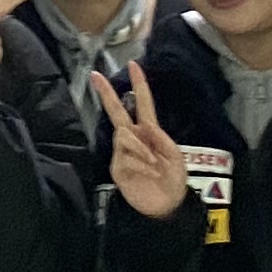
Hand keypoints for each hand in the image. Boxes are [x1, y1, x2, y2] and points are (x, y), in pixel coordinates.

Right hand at [98, 64, 194, 220]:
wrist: (167, 206)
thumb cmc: (173, 180)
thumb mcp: (175, 156)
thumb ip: (160, 138)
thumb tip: (143, 127)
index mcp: (149, 132)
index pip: (142, 104)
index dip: (139, 84)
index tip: (133, 65)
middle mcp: (133, 139)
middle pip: (117, 112)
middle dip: (106, 93)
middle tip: (95, 76)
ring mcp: (123, 153)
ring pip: (124, 136)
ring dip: (142, 149)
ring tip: (154, 164)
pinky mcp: (118, 168)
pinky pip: (125, 157)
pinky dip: (141, 164)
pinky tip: (149, 172)